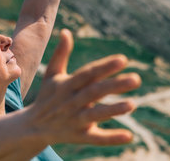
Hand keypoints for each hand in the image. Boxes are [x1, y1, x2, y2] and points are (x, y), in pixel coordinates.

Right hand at [29, 29, 140, 144]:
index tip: (123, 59)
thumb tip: (66, 31)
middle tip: (136, 79)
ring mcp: (76, 120)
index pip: (88, 74)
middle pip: (95, 92)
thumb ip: (61, 53)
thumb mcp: (52, 74)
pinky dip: (111, 138)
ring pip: (96, 115)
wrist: (33, 127)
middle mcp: (72, 101)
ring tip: (132, 104)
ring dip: (113, 110)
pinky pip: (96, 139)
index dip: (104, 67)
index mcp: (67, 85)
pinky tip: (129, 136)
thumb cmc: (47, 96)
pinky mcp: (80, 136)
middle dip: (115, 85)